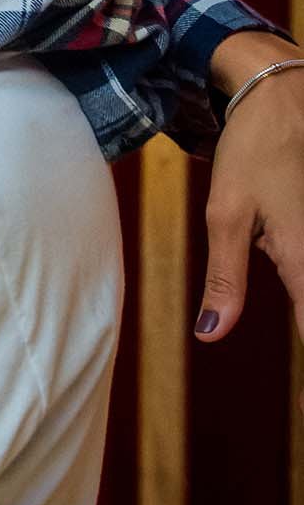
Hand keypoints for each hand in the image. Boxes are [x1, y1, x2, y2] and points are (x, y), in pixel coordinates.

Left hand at [196, 61, 303, 384]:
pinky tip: (284, 263)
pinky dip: (297, 268)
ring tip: (288, 316)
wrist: (282, 94)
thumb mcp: (227, 214)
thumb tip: (211, 334)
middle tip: (289, 346)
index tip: (302, 411)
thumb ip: (225, 278)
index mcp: (303, 256)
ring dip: (300, 294)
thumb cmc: (251, 153)